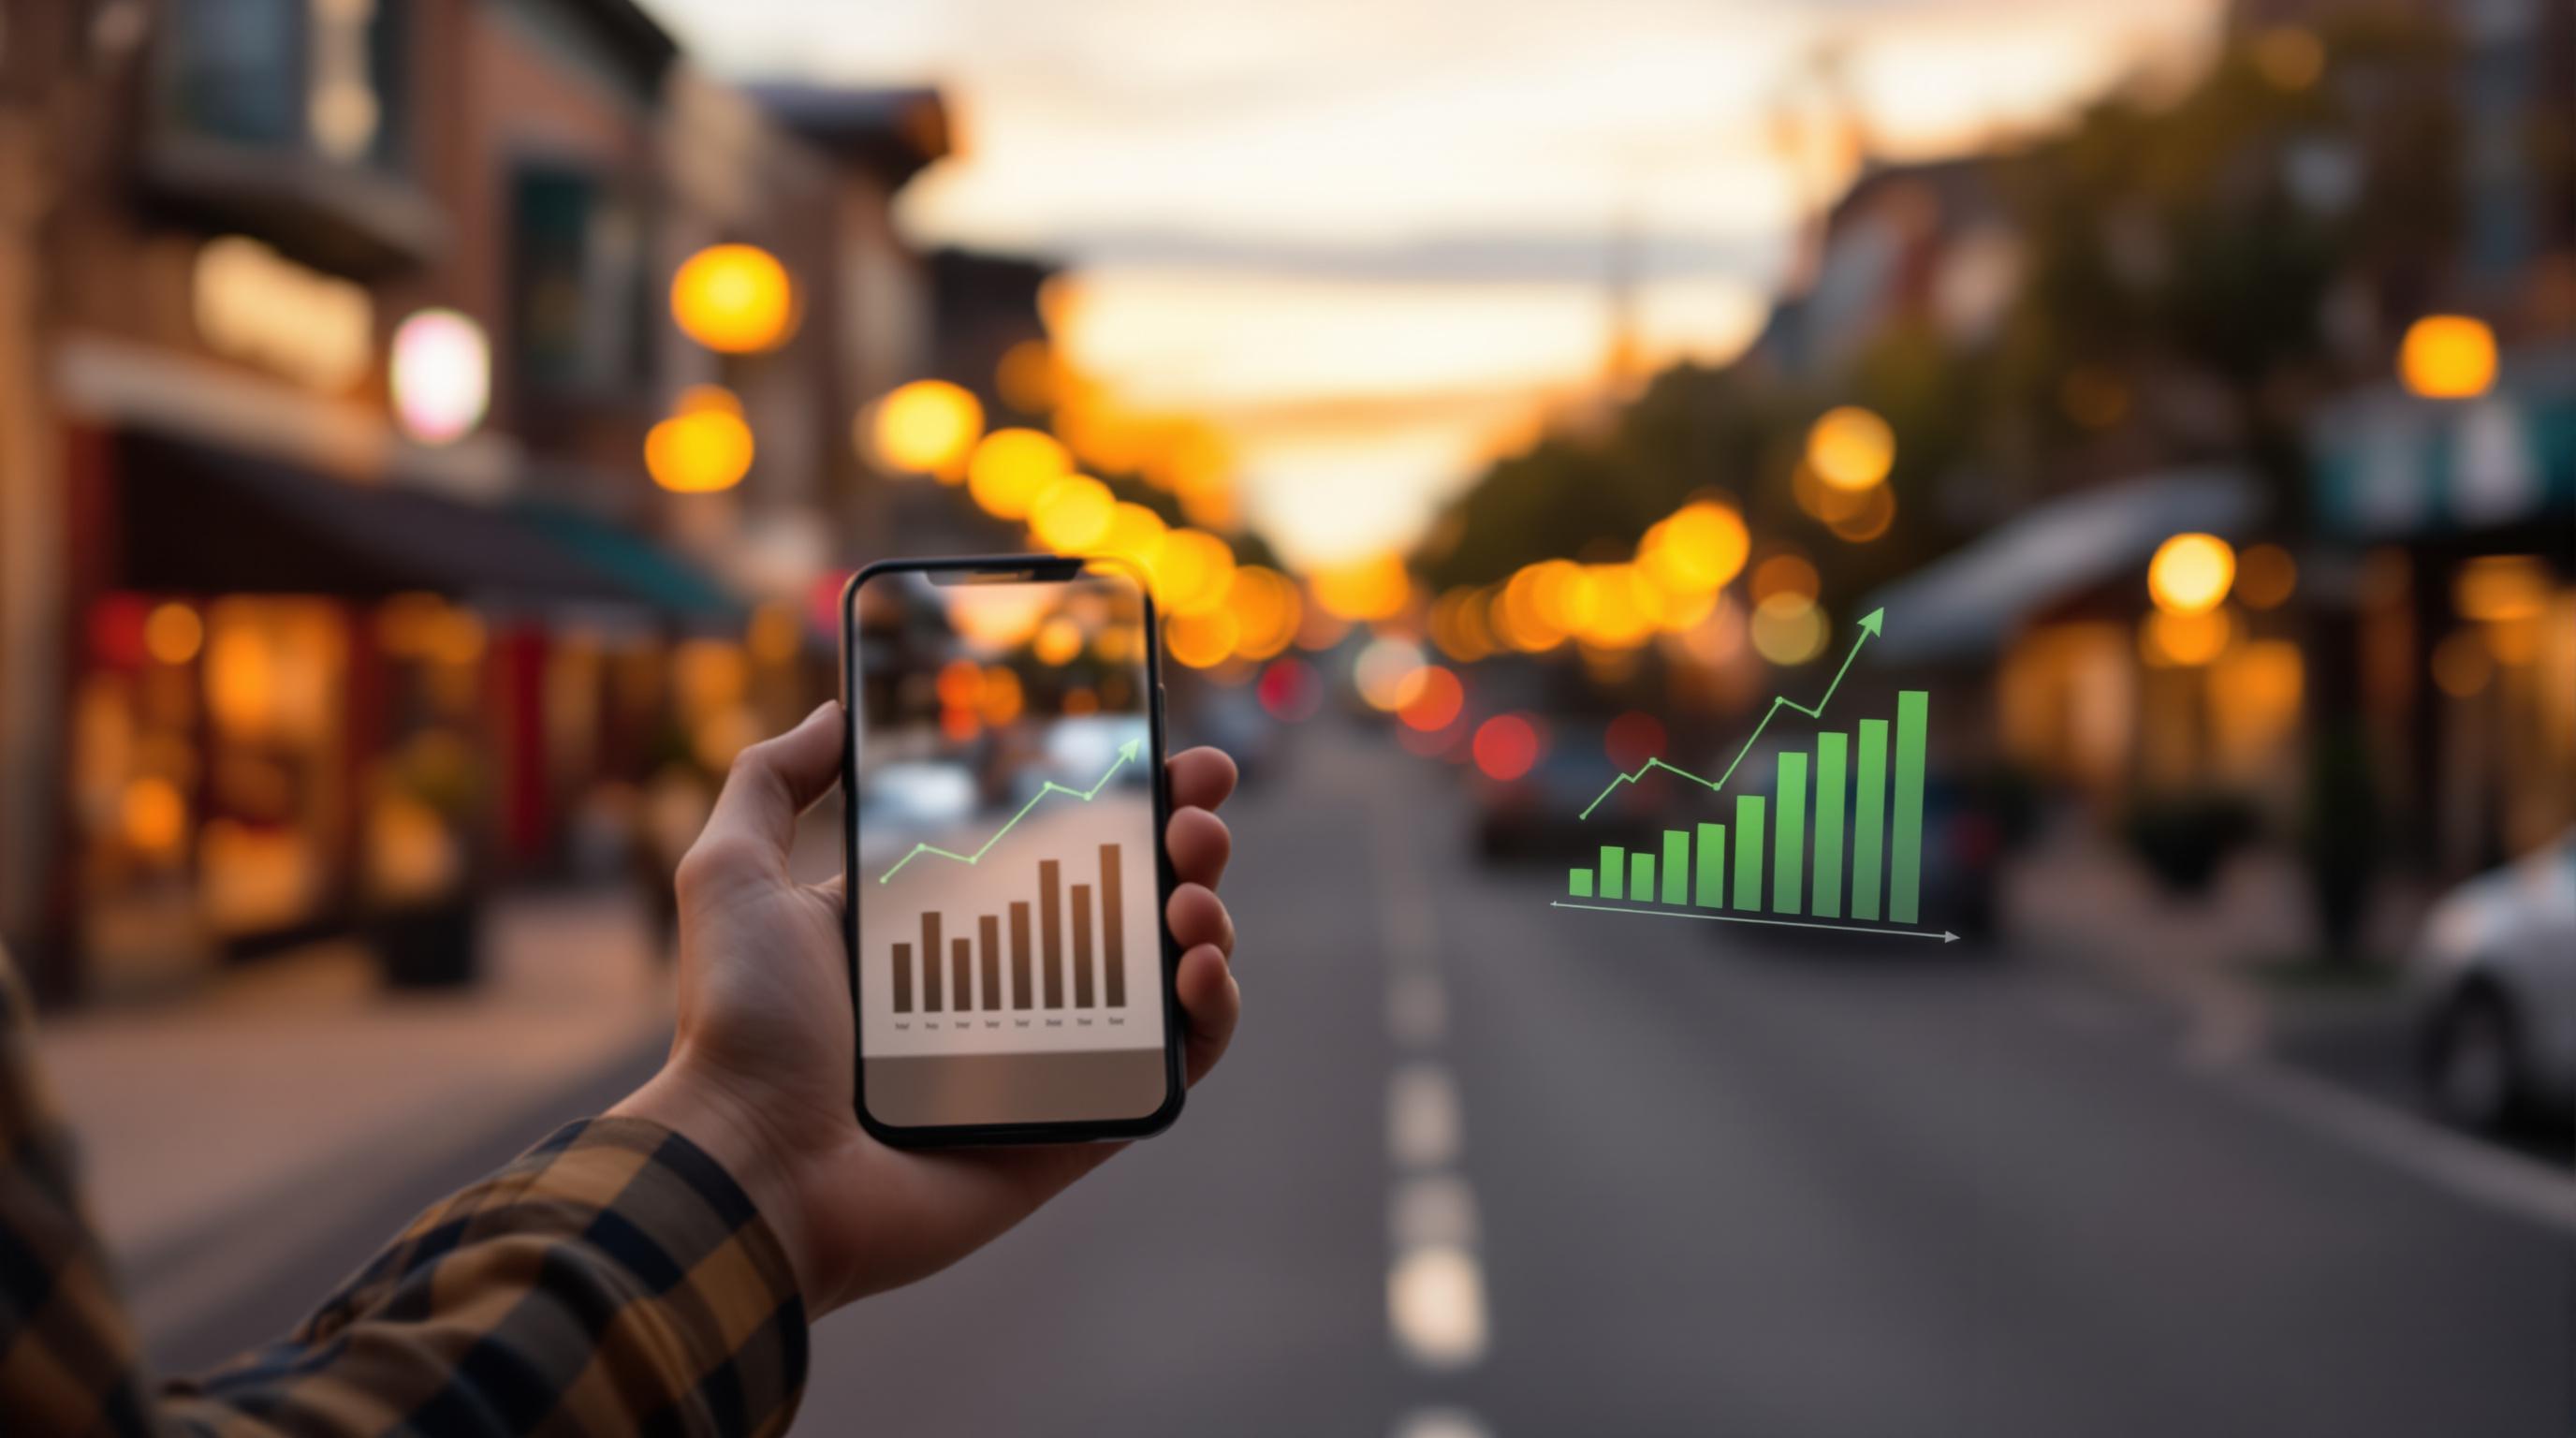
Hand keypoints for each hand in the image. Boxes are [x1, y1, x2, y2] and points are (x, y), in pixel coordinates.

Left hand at [611, 702, 1241, 1313]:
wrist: (755, 1168)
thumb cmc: (740, 1029)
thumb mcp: (732, 874)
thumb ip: (770, 781)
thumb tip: (832, 713)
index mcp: (942, 923)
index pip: (1054, 843)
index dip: (1121, 797)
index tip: (1166, 754)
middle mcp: (1006, 982)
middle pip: (1131, 896)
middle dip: (1184, 841)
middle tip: (1197, 814)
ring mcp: (1053, 1054)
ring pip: (1169, 973)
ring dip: (1207, 919)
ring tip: (1192, 895)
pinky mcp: (1083, 1125)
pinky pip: (1176, 1067)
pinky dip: (1212, 1015)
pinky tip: (1197, 971)